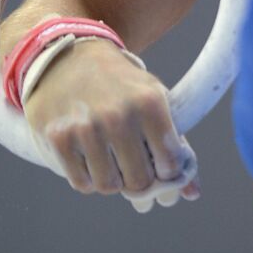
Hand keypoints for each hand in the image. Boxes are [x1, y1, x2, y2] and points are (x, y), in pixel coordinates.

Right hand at [23, 39, 199, 210]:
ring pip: (109, 186)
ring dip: (113, 179)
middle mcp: (118, 116)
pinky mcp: (59, 139)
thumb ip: (175, 145)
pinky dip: (89, 178)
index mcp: (150, 103)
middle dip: (140, 180)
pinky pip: (82, 184)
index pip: (170, 163)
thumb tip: (193, 193)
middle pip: (139, 181)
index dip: (167, 171)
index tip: (160, 165)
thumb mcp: (153, 100)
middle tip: (134, 167)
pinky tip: (90, 157)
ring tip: (111, 158)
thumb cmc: (119, 85)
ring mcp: (86, 128)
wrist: (68, 59)